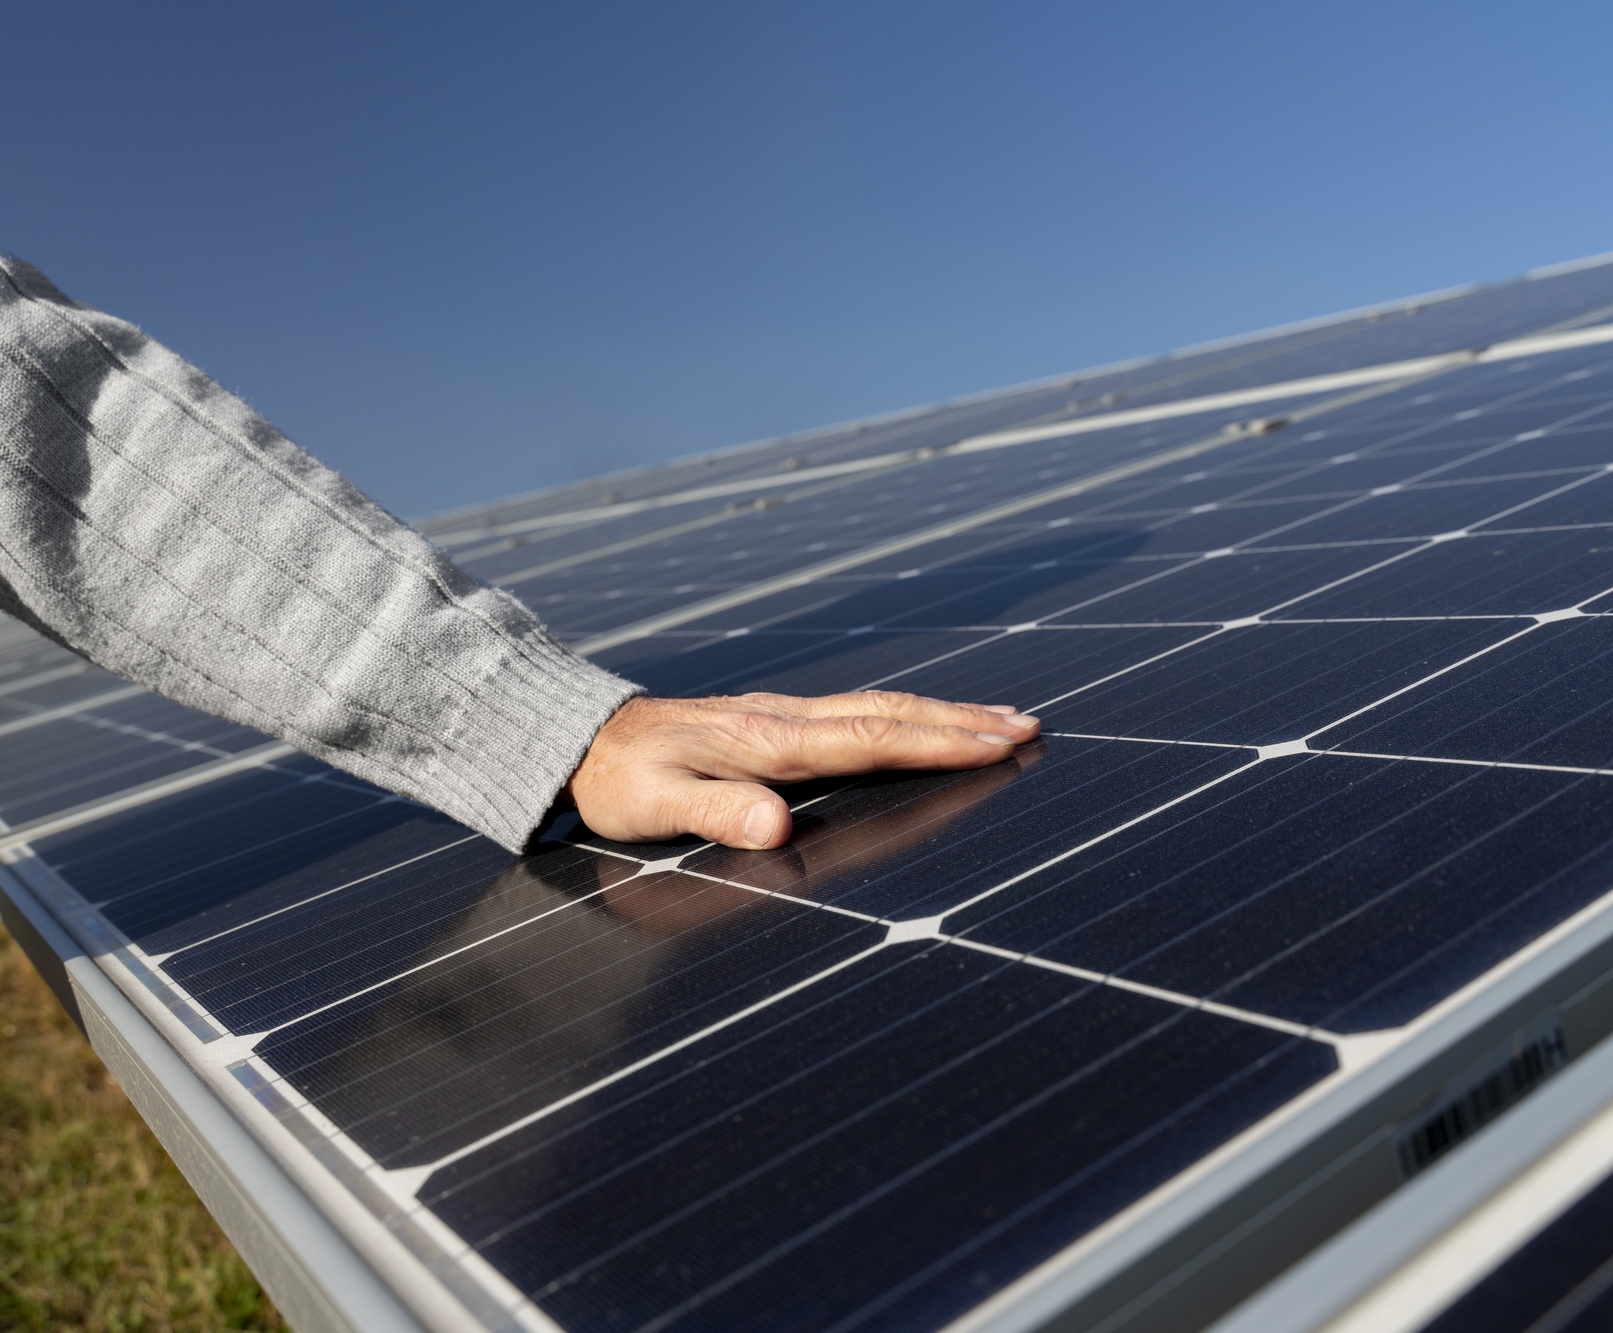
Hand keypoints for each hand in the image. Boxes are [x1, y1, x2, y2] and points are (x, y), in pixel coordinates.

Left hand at [565, 691, 1040, 849]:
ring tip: (1004, 719)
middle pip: (891, 715)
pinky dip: (906, 714)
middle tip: (1031, 726)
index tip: (996, 742)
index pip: (869, 740)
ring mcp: (783, 716)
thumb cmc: (617, 779)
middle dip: (963, 721)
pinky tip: (926, 721)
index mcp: (767, 741)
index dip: (936, 742)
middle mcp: (785, 720)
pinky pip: (858, 713)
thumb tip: (777, 826)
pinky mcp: (776, 722)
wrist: (581, 738)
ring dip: (945, 713)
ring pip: (880, 708)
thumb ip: (714, 812)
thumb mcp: (651, 805)